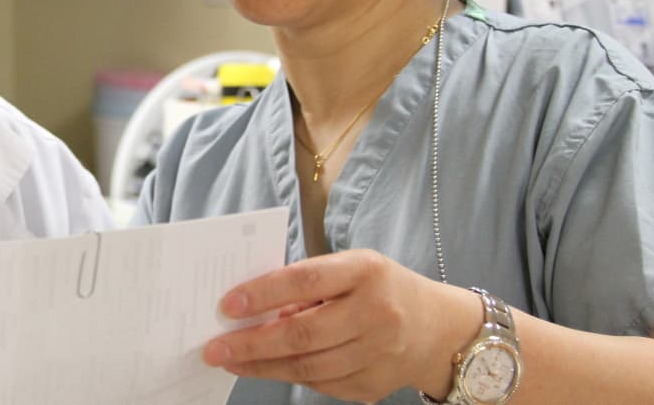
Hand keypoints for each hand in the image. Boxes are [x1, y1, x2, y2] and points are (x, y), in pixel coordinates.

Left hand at [203, 248, 477, 402]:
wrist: (438, 328)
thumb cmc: (381, 288)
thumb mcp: (353, 268)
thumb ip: (309, 283)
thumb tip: (254, 306)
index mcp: (367, 271)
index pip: (307, 280)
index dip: (264, 294)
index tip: (227, 306)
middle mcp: (376, 313)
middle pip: (303, 334)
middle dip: (251, 343)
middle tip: (215, 348)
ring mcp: (378, 354)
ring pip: (308, 367)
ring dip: (262, 365)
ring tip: (231, 360)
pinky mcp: (374, 385)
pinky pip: (321, 384)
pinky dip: (290, 376)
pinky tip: (266, 367)